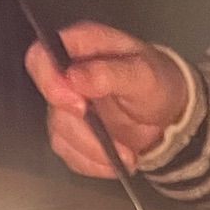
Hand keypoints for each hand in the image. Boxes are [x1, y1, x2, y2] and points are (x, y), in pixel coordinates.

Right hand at [25, 21, 189, 176]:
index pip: (41, 58)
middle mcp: (69, 74)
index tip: (79, 107)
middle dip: (83, 130)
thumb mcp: (143, 75)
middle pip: (52, 104)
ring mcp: (67, 105)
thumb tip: (73, 77)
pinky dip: (93, 164)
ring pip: (60, 134)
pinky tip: (117, 161)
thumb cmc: (157, 84)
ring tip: (126, 155)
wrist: (167, 115)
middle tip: (113, 142)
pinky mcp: (72, 133)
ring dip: (94, 152)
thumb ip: (108, 74)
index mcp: (82, 46)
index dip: (50, 83)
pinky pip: (70, 154)